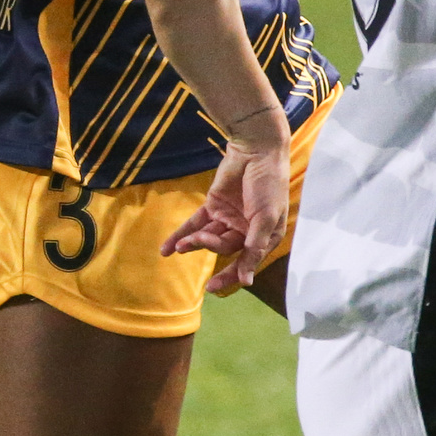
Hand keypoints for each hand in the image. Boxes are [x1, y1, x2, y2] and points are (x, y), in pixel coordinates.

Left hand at [161, 135, 291, 294]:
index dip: (232, 275)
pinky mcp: (213, 206)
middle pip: (225, 249)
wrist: (256, 149)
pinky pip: (195, 224)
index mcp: (264, 236)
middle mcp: (246, 231)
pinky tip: (166, 250)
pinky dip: (180, 235)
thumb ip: (254, 247)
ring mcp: (228, 218)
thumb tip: (247, 280)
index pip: (246, 261)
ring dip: (194, 242)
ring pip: (208, 237)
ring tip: (181, 246)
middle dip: (209, 247)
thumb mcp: (266, 217)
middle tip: (193, 247)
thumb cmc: (268, 184)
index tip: (214, 287)